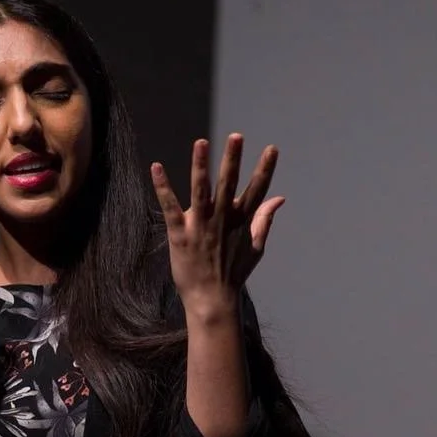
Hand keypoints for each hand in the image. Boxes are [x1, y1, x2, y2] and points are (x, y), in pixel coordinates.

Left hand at [150, 134, 283, 317]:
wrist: (212, 299)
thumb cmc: (233, 273)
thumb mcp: (255, 247)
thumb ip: (265, 219)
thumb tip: (280, 198)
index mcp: (241, 221)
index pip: (256, 190)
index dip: (265, 169)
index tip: (272, 148)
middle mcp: (222, 220)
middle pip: (228, 184)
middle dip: (233, 160)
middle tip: (236, 136)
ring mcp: (200, 226)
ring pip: (201, 191)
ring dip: (200, 166)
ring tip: (201, 142)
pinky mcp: (179, 234)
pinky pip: (170, 207)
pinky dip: (163, 187)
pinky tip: (156, 167)